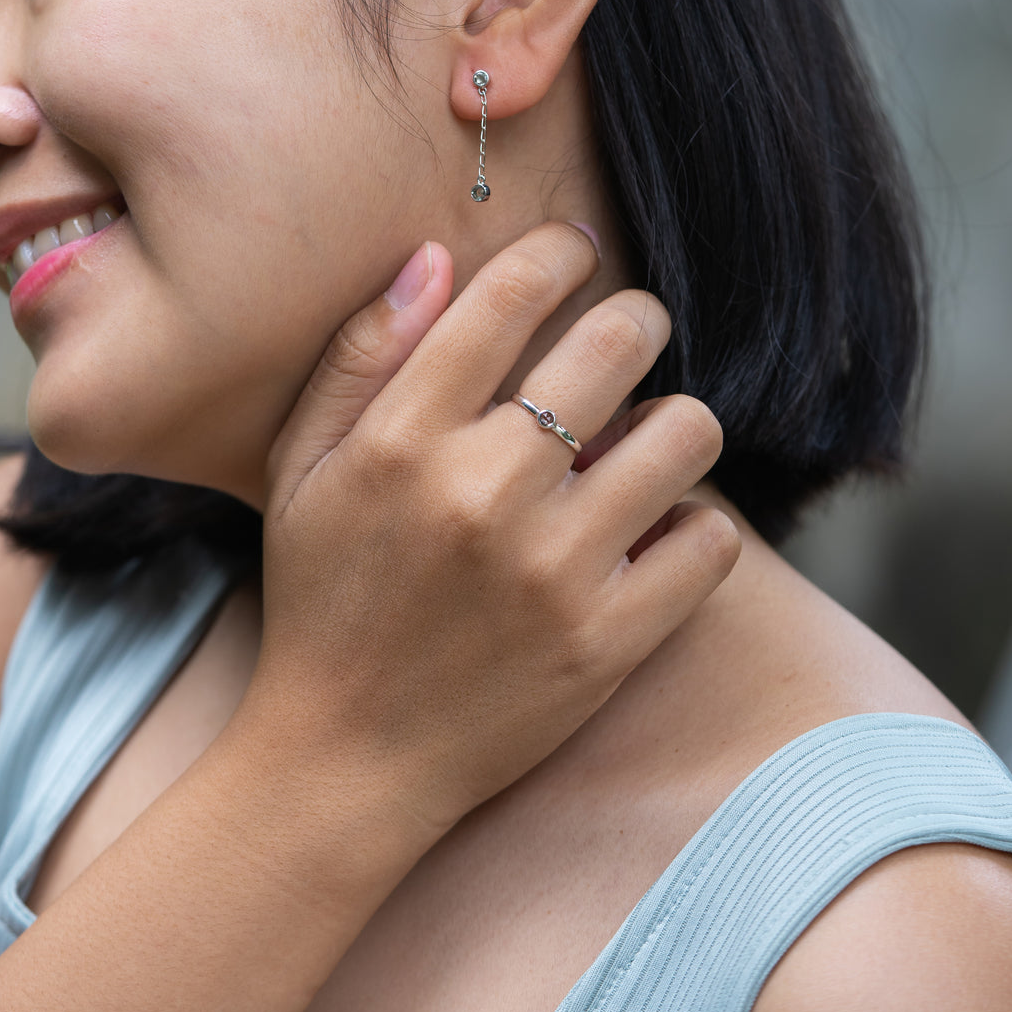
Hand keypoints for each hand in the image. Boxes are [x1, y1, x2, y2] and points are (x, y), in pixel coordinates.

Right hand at [251, 221, 739, 833]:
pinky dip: (694, 523)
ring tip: (643, 439)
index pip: (512, 295)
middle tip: (628, 333)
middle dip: (636, 318)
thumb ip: (360, 354)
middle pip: (617, 344)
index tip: (575, 252)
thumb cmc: (323, 597)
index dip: (561, 251)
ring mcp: (554, 572)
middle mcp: (483, 493)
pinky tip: (652, 527)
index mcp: (403, 440)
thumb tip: (436, 256)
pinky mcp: (607, 644)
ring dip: (673, 421)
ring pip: (685, 434)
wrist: (345, 760)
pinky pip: (709, 542)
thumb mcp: (302, 466)